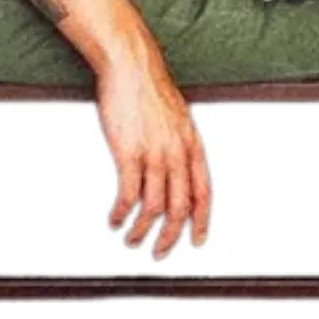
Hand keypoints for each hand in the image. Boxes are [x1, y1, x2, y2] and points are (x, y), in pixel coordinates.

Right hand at [94, 46, 211, 257]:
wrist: (132, 67)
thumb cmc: (150, 88)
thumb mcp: (178, 118)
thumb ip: (179, 144)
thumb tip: (176, 168)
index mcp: (192, 144)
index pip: (204, 192)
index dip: (202, 219)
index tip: (198, 238)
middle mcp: (177, 152)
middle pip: (179, 206)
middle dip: (171, 235)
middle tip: (161, 251)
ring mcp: (154, 153)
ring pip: (153, 207)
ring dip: (142, 230)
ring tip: (132, 239)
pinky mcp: (129, 153)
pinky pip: (128, 194)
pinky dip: (121, 213)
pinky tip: (114, 218)